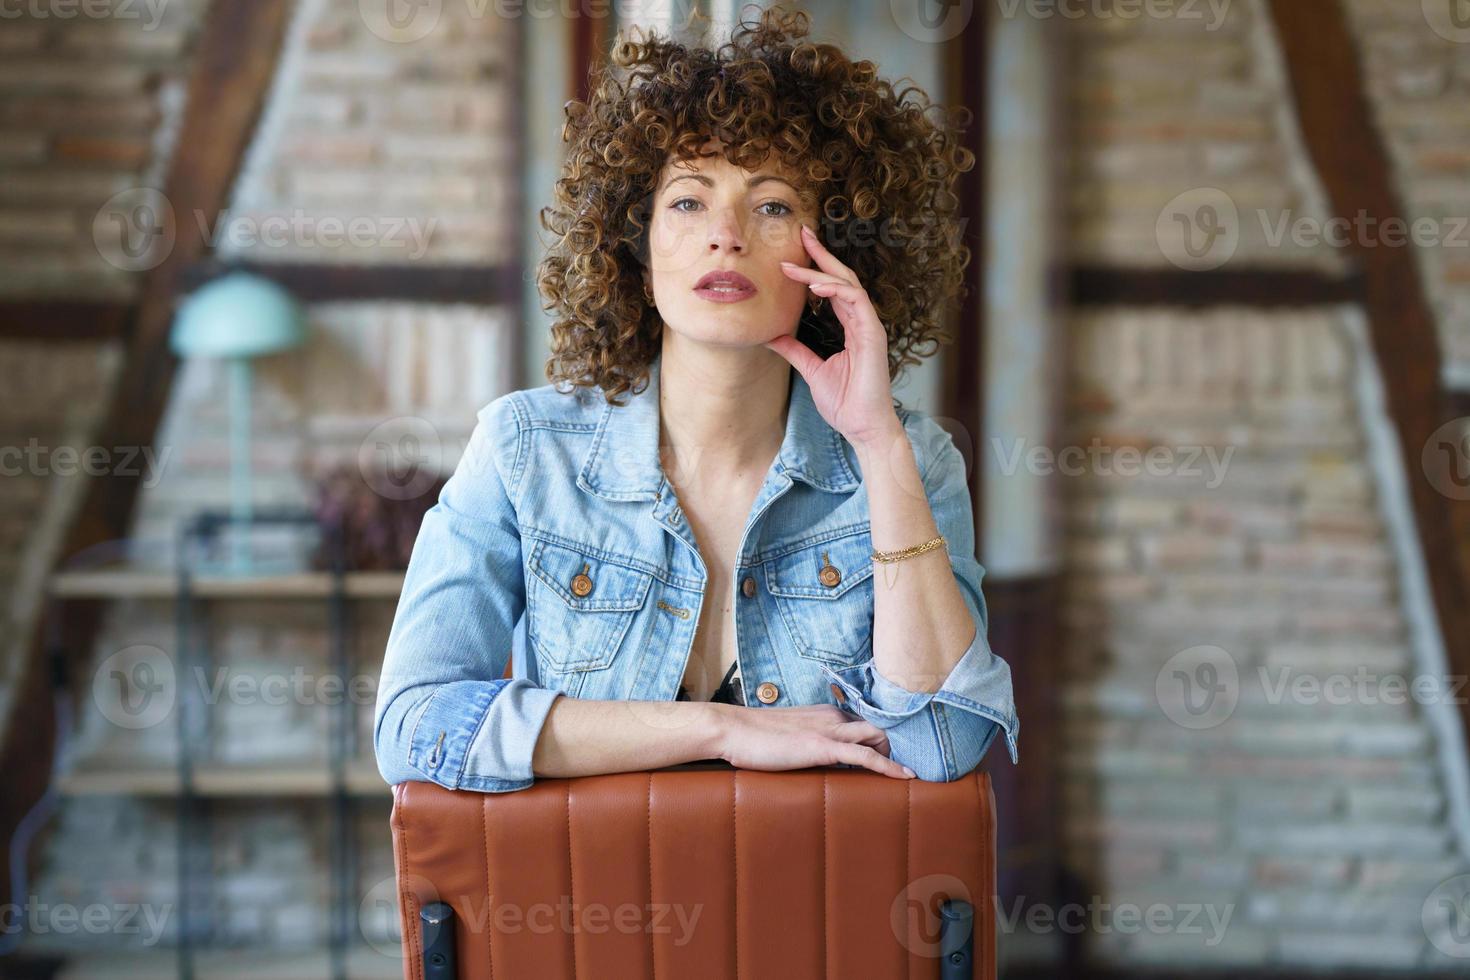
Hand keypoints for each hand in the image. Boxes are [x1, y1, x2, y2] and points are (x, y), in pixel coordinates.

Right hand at [712, 702, 916, 779]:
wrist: (732, 729)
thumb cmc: (751, 736)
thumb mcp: (786, 735)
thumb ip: (805, 741)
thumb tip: (812, 756)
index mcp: (825, 712)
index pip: (863, 722)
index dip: (880, 738)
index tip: (889, 754)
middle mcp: (832, 716)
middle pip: (878, 727)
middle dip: (892, 748)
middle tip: (895, 769)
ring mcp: (829, 730)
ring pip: (878, 736)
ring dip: (895, 755)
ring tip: (905, 775)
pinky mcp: (823, 747)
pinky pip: (866, 756)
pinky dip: (889, 766)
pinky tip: (904, 777)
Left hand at [766, 223, 901, 446]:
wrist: (863, 427)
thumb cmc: (845, 403)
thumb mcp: (812, 370)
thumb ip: (795, 351)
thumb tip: (771, 337)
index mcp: (851, 327)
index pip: (833, 289)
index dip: (815, 268)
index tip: (792, 255)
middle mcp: (862, 322)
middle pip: (842, 278)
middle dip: (821, 255)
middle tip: (801, 233)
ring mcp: (869, 326)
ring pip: (848, 285)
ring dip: (821, 271)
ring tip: (794, 265)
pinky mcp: (873, 334)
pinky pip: (856, 301)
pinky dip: (836, 290)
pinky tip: (814, 286)